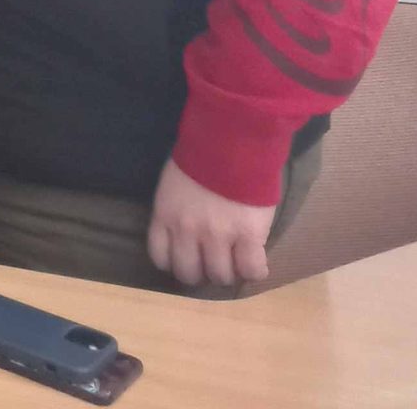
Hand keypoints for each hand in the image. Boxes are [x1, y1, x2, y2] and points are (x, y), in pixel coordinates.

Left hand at [148, 156, 278, 287]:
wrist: (230, 140)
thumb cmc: (201, 155)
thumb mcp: (174, 183)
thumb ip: (175, 209)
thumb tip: (184, 229)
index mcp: (165, 215)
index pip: (160, 257)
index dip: (175, 263)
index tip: (187, 259)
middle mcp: (187, 230)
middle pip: (189, 273)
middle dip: (201, 273)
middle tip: (212, 263)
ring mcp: (218, 235)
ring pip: (220, 276)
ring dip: (229, 273)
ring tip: (236, 262)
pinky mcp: (249, 236)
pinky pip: (251, 270)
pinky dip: (255, 272)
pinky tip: (256, 263)